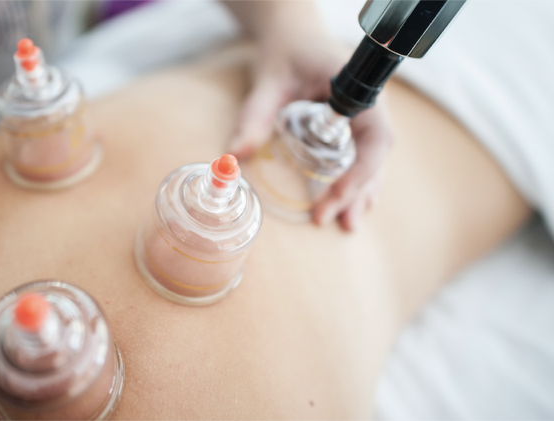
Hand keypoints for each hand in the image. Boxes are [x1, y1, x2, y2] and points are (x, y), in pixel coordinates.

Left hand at [228, 27, 394, 230]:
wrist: (293, 34)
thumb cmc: (285, 51)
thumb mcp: (267, 81)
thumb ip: (254, 116)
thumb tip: (233, 156)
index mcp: (358, 88)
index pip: (375, 137)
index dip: (361, 171)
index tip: (335, 196)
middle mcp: (369, 104)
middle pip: (375, 156)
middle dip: (356, 191)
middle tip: (334, 222)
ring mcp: (365, 115)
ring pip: (372, 159)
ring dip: (360, 192)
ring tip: (346, 224)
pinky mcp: (354, 124)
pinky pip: (363, 156)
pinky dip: (356, 180)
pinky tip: (348, 204)